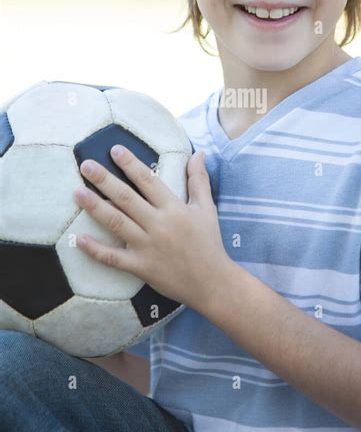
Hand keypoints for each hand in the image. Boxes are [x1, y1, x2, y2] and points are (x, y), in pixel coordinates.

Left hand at [72, 145, 231, 311]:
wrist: (212, 282)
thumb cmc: (209, 242)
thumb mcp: (206, 208)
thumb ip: (199, 180)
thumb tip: (198, 153)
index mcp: (174, 208)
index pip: (148, 180)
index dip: (131, 164)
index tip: (114, 149)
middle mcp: (158, 224)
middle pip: (126, 198)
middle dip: (104, 180)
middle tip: (86, 165)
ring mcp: (147, 246)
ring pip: (116, 223)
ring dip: (95, 207)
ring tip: (77, 192)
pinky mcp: (140, 267)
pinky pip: (113, 258)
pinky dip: (95, 249)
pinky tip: (79, 238)